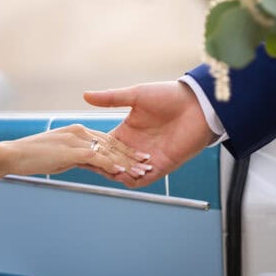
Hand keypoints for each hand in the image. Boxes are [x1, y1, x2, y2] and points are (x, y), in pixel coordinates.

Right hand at [0, 125, 151, 177]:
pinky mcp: (71, 150)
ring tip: (142, 172)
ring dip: (126, 162)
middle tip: (147, 165)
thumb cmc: (31, 156)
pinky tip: (122, 173)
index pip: (106, 141)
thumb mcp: (58, 155)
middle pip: (112, 144)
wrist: (11, 154)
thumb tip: (87, 164)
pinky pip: (97, 157)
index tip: (137, 160)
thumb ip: (75, 157)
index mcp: (77, 131)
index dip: (123, 151)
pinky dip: (111, 165)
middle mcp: (80, 132)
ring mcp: (76, 140)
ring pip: (108, 151)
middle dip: (131, 156)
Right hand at [84, 81, 216, 187]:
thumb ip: (110, 99)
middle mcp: (135, 146)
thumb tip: (85, 95)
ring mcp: (148, 158)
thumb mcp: (136, 95)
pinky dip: (133, 180)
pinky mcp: (162, 166)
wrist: (197, 104)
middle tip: (88, 165)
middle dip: (101, 165)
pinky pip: (144, 180)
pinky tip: (125, 175)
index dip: (92, 149)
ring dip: (117, 173)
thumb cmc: (168, 96)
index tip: (78, 151)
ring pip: (126, 174)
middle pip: (112, 162)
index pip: (103, 146)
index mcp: (126, 131)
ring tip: (107, 169)